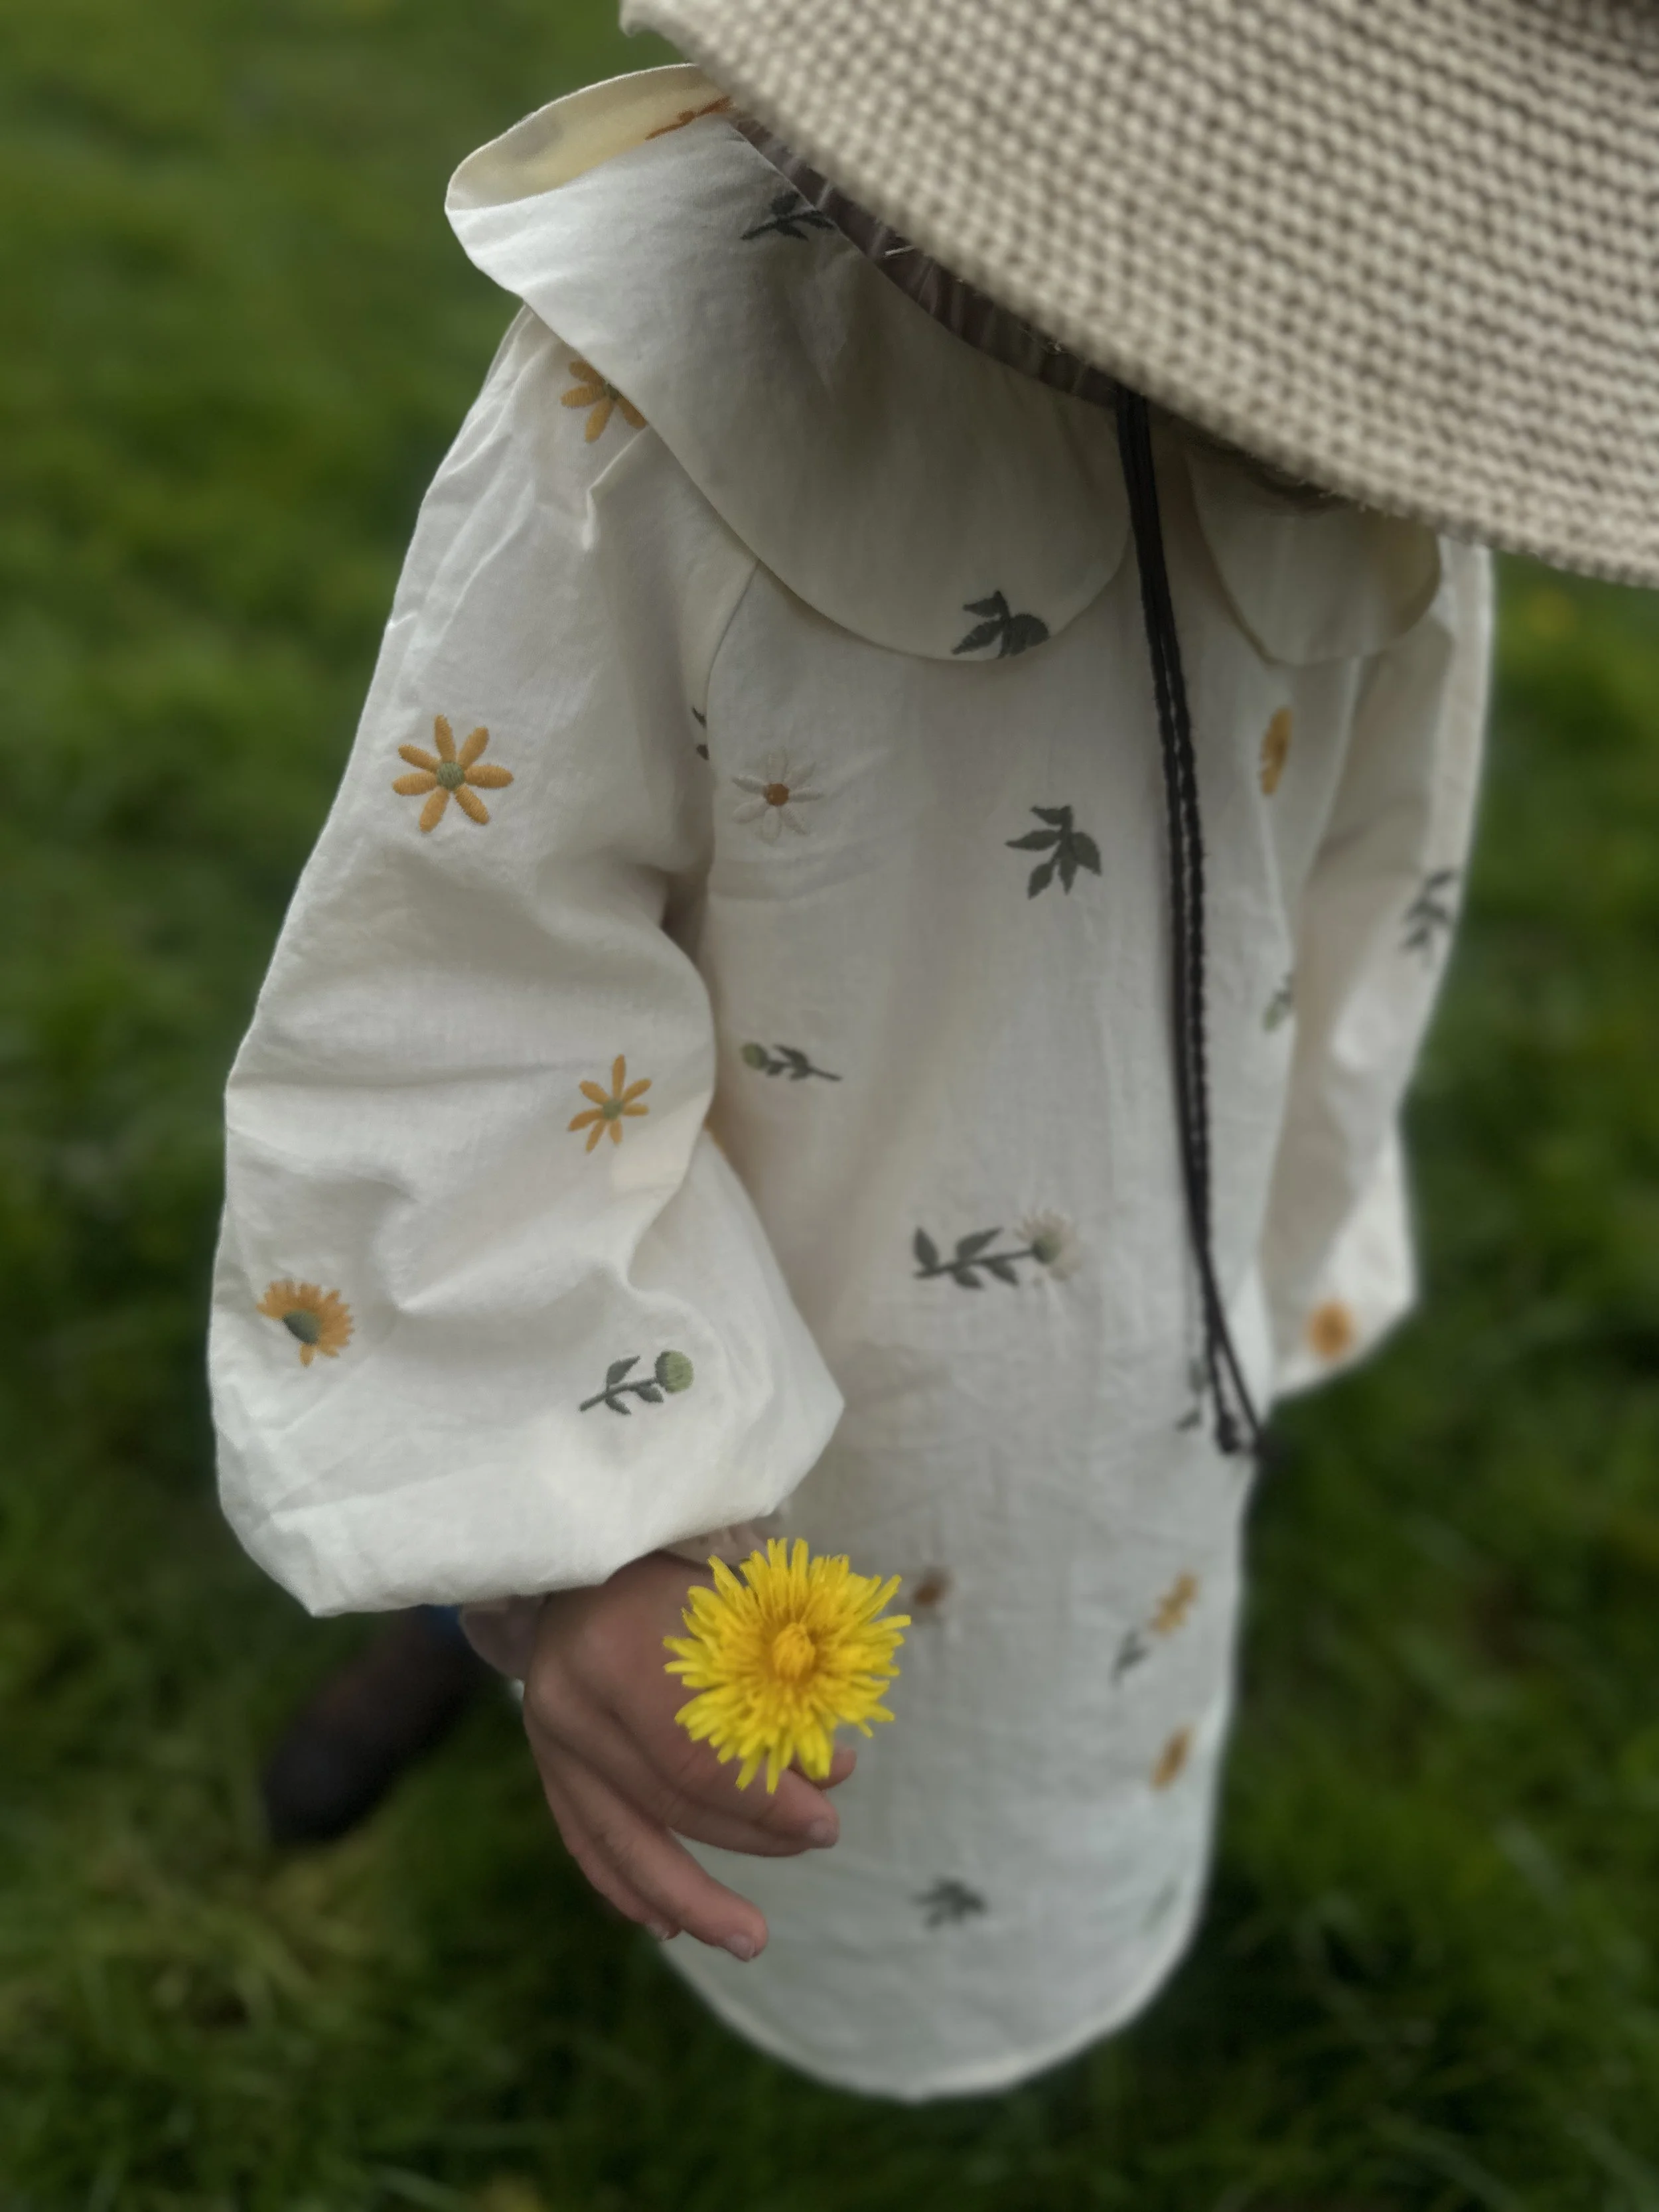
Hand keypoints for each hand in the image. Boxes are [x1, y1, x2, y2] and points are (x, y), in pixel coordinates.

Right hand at [524, 1551, 854, 1958]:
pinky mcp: (543, 1758)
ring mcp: (547, 1736)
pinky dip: (625, 1885)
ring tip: (750, 1940)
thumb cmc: (675, 1564)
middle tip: (821, 1841)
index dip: (764, 1801)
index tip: (827, 1820)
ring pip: (621, 1841)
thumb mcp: (731, 1599)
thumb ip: (783, 1676)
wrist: (582, 1546)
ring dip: (688, 1899)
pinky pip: (583, 1839)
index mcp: (616, 1651)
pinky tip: (666, 1923)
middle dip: (753, 1835)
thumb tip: (835, 1769)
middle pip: (668, 1803)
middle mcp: (570, 1701)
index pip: (696, 1758)